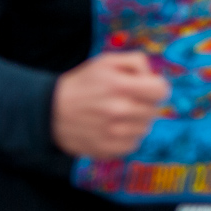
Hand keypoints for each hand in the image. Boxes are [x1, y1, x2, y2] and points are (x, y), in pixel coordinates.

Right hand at [51, 51, 169, 158]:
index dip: (153, 87)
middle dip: (141, 103)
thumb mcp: (104, 62)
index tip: (142, 87)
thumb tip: (153, 77)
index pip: (161, 90)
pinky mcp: (111, 149)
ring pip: (144, 128)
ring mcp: (116, 132)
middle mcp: (120, 110)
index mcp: (119, 85)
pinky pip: (133, 143)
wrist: (49, 111)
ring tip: (113, 115)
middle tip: (121, 100)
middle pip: (154, 110)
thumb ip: (135, 61)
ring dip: (133, 121)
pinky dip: (124, 136)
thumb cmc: (80, 85)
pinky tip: (108, 128)